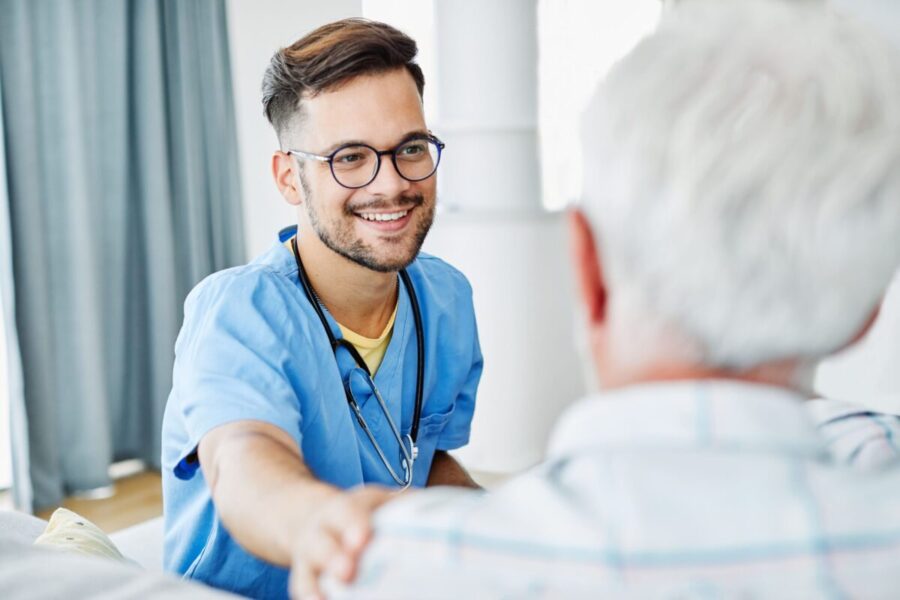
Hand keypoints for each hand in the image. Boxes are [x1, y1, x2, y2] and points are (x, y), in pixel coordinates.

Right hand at [288, 485, 394, 599]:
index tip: (363, 539)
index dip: (355, 524)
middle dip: (334, 557)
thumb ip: (405, 506)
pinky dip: (313, 598)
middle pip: (323, 543)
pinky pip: (306, 591)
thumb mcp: (379, 501)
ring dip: (318, 588)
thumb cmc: (361, 515)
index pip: (348, 512)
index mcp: (344, 509)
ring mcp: (310, 559)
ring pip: (308, 573)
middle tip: (347, 571)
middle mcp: (321, 532)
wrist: (316, 520)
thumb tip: (449, 513)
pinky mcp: (306, 581)